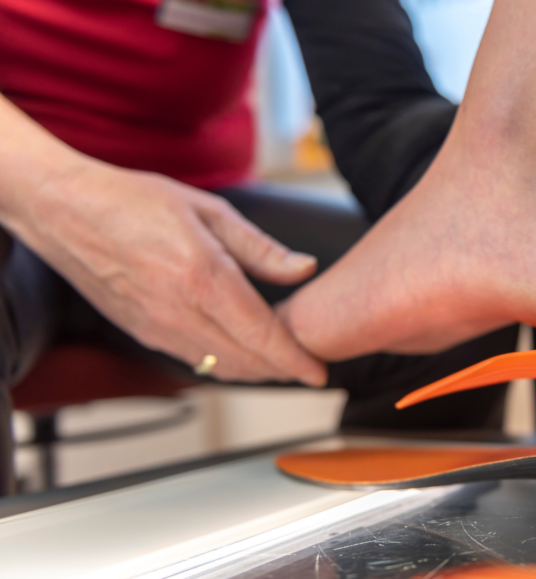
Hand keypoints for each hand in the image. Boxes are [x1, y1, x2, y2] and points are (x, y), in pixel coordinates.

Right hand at [8, 162, 326, 384]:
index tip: (319, 372)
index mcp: (203, 277)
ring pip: (220, 367)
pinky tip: (241, 354)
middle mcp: (180, 311)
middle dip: (282, 370)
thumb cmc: (136, 202)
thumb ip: (261, 249)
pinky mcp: (142, 332)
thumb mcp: (210, 211)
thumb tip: (304, 270)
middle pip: (246, 360)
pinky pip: (194, 360)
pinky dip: (225, 363)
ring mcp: (157, 327)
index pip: (262, 335)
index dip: (295, 359)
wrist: (66, 211)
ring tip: (282, 364)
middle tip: (309, 366)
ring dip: (256, 371)